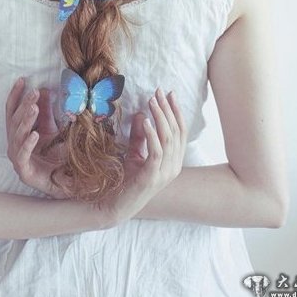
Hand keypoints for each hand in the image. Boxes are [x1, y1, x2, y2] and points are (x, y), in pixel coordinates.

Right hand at [5, 77, 72, 198]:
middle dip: (25, 105)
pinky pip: (23, 155)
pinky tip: (36, 134)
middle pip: (15, 120)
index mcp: (19, 132)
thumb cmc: (55, 153)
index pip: (13, 110)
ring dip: (26, 120)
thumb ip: (46, 111)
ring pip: (17, 135)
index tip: (22, 80)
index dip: (16, 95)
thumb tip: (45, 89)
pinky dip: (28, 144)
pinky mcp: (24, 171)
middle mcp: (14, 144)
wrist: (65, 179)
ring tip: (34, 107)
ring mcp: (17, 158)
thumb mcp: (52, 127)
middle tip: (35, 92)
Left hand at [100, 87, 186, 224]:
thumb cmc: (127, 179)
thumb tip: (140, 113)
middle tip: (158, 92)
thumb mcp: (134, 152)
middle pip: (176, 132)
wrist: (116, 204)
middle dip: (168, 109)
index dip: (176, 111)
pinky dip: (151, 134)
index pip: (180, 132)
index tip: (169, 93)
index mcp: (174, 161)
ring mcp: (164, 173)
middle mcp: (173, 167)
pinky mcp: (152, 177)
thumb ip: (139, 136)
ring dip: (160, 117)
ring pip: (168, 139)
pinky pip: (156, 151)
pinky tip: (145, 120)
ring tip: (151, 102)